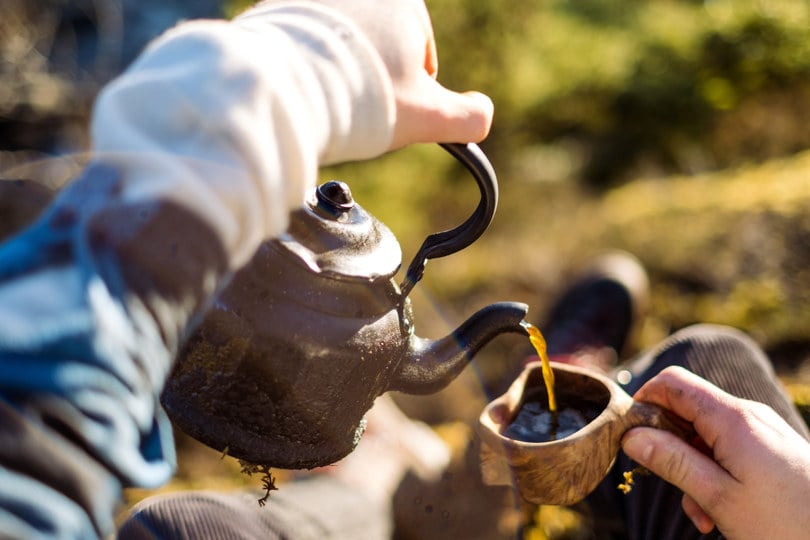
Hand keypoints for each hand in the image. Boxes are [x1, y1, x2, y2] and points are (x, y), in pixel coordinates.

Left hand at [297, 0, 493, 148]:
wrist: (286, 90)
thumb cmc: (362, 100)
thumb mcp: (429, 117)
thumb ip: (468, 117)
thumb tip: (481, 115)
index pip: (419, 55)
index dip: (409, 92)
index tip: (386, 106)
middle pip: (378, 46)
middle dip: (371, 78)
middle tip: (355, 104)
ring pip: (340, 45)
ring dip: (339, 71)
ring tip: (327, 96)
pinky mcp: (277, 7)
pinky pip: (303, 43)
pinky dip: (306, 64)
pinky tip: (302, 86)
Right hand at [621, 366, 809, 538]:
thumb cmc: (786, 524)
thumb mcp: (718, 496)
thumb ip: (671, 461)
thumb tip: (630, 436)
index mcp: (733, 418)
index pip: (672, 383)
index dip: (644, 402)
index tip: (630, 435)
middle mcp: (748, 415)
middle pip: (687, 411)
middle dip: (669, 447)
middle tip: (667, 486)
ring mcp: (762, 431)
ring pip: (706, 437)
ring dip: (692, 470)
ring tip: (702, 515)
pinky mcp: (771, 448)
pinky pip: (729, 450)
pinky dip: (715, 475)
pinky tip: (719, 513)